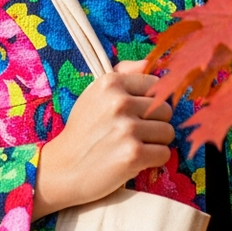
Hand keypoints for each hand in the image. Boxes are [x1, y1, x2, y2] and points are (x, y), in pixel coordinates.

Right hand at [32, 60, 174, 219]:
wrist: (64, 168)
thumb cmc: (83, 130)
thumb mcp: (94, 94)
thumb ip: (122, 74)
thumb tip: (147, 62)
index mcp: (110, 83)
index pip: (155, 85)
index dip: (150, 101)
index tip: (136, 114)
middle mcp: (119, 102)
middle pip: (165, 109)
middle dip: (155, 123)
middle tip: (134, 133)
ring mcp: (127, 129)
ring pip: (167, 132)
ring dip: (155, 142)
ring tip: (133, 146)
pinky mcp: (133, 154)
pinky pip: (164, 153)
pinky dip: (153, 160)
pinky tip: (135, 160)